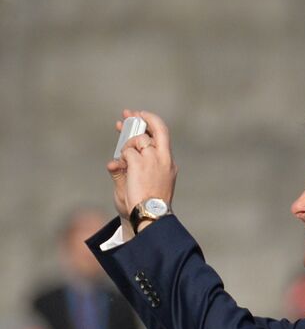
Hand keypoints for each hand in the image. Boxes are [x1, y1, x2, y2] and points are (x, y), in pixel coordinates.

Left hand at [106, 110, 176, 230]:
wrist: (149, 214)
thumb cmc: (146, 204)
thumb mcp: (139, 184)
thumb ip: (126, 171)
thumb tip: (112, 162)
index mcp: (169, 164)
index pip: (161, 138)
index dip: (148, 125)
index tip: (136, 118)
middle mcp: (165, 158)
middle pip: (158, 128)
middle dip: (143, 118)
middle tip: (129, 114)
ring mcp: (154, 159)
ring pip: (137, 139)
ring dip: (127, 146)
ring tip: (124, 162)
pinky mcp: (140, 162)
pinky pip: (126, 151)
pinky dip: (121, 157)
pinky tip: (122, 167)